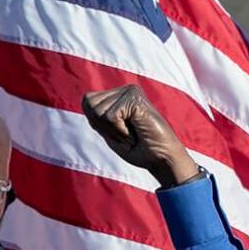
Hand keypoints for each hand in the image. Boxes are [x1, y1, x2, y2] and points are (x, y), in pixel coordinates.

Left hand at [82, 85, 199, 186]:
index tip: (117, 133)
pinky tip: (136, 134)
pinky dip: (120, 132)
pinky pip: (111, 117)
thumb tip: (86, 99)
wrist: (162, 160)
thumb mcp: (111, 132)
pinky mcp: (135, 99)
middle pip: (89, 104)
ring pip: (99, 112)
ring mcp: (131, 92)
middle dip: (103, 127)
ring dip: (114, 131)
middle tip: (126, 135)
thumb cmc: (139, 150)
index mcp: (120, 94)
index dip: (97, 123)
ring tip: (132, 135)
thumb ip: (97, 116)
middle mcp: (126, 89)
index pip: (87, 101)